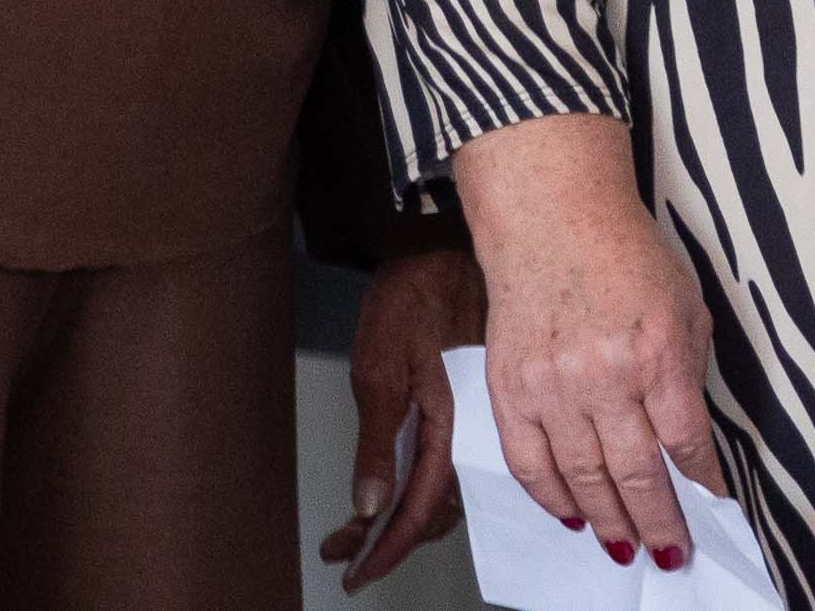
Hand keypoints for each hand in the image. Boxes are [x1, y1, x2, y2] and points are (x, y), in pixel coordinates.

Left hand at [325, 243, 486, 588]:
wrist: (439, 242)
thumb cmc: (411, 295)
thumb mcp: (380, 367)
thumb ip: (378, 439)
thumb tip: (369, 504)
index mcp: (451, 423)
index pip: (421, 509)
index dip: (387, 548)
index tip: (355, 572)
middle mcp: (468, 428)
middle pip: (436, 509)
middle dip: (388, 539)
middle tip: (345, 552)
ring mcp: (469, 415)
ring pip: (444, 489)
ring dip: (401, 517)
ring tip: (358, 530)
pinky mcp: (464, 402)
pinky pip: (448, 462)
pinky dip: (418, 487)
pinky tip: (395, 488)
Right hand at [450, 115, 722, 574]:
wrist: (552, 219)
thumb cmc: (627, 255)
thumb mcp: (685, 303)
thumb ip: (687, 369)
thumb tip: (688, 436)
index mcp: (658, 352)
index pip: (685, 441)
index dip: (701, 483)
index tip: (712, 507)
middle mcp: (605, 376)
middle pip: (635, 473)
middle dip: (658, 521)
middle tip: (671, 552)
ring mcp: (552, 387)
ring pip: (583, 478)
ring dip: (608, 520)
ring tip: (627, 547)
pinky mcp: (510, 390)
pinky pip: (530, 463)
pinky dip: (551, 497)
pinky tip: (572, 516)